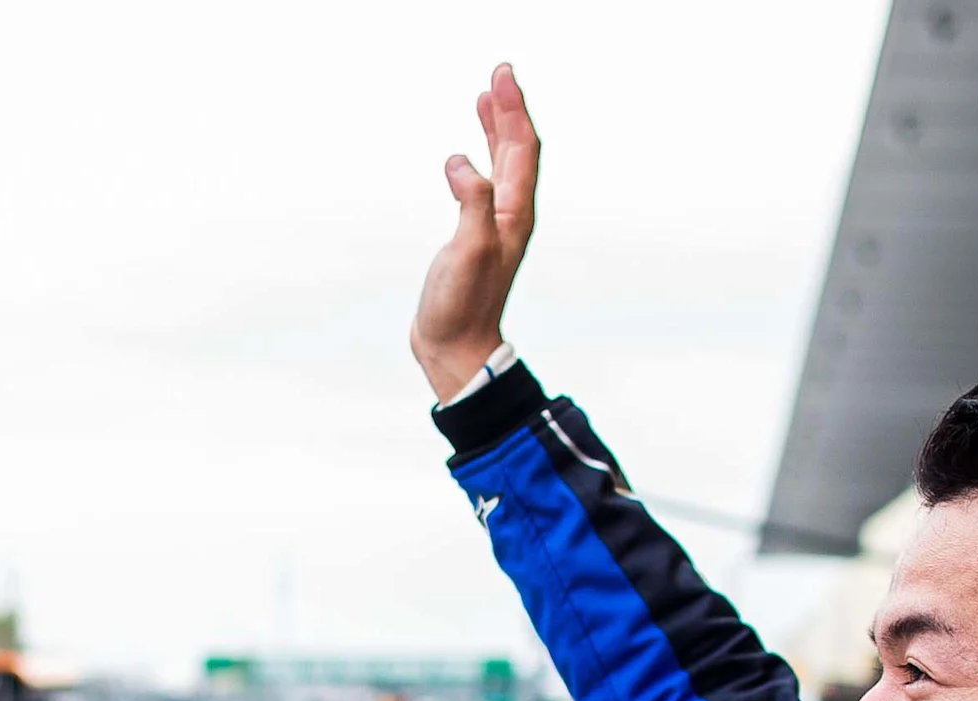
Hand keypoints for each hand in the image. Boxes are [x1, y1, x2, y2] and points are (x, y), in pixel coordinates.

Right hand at [410, 64, 539, 402]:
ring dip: (495, 130)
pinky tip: (465, 156)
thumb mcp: (468, 250)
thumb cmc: (461, 306)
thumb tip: (461, 163)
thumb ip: (470, 203)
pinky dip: (477, 159)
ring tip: (484, 100)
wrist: (455, 348)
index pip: (521, 148)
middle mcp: (510, 215)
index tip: (502, 75)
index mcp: (514, 213)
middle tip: (498, 73)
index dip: (513, 109)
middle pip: (517, 149)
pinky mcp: (475, 237)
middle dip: (508, 109)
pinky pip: (483, 184)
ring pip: (502, 165)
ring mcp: (494, 225)